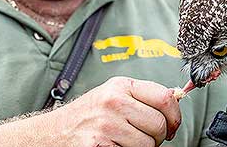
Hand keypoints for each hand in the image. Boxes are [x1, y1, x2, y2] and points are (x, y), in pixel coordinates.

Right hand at [52, 77, 181, 145]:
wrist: (51, 134)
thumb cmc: (87, 115)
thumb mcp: (114, 95)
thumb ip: (142, 96)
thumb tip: (175, 99)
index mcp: (121, 86)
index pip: (164, 98)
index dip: (174, 115)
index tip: (172, 125)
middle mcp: (114, 102)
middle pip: (158, 124)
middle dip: (159, 136)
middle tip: (147, 137)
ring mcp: (105, 124)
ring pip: (147, 144)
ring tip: (128, 142)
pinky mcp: (98, 145)